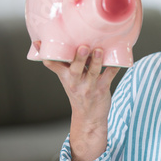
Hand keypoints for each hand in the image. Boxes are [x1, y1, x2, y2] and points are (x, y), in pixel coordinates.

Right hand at [40, 43, 119, 160]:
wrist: (89, 118)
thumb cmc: (79, 93)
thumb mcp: (67, 79)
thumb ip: (64, 64)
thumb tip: (60, 46)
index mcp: (65, 77)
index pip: (53, 65)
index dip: (46, 54)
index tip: (41, 42)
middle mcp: (75, 82)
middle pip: (75, 70)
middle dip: (78, 58)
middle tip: (83, 47)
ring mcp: (89, 86)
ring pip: (92, 72)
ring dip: (96, 61)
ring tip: (99, 51)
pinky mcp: (102, 88)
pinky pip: (110, 76)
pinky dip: (114, 67)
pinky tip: (119, 59)